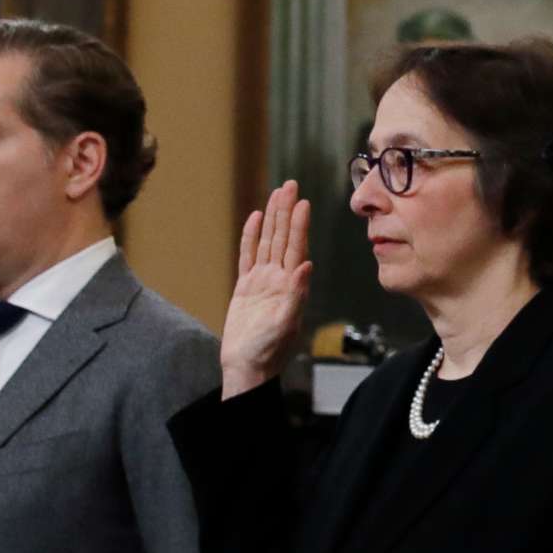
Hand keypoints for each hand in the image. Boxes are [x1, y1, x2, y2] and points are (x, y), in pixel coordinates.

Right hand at [220, 183, 311, 398]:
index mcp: (291, 285)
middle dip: (286, 211)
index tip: (303, 201)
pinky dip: (251, 237)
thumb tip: (307, 266)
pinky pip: (248, 257)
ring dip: (271, 219)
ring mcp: (261, 281)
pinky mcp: (245, 288)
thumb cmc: (269, 351)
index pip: (296, 247)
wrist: (248, 368)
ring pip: (266, 242)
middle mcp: (278, 279)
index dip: (299, 224)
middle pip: (282, 238)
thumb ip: (296, 294)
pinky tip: (254, 219)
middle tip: (290, 185)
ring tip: (276, 194)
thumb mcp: (285, 323)